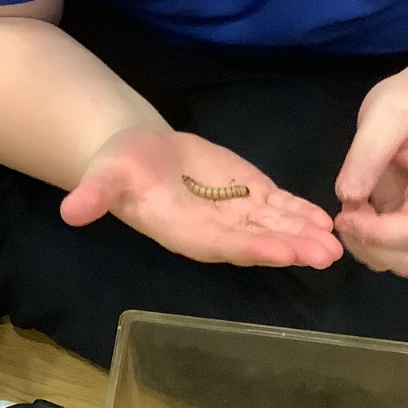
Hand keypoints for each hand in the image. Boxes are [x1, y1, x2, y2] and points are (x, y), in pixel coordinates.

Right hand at [61, 126, 342, 268]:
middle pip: (258, 242)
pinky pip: (278, 207)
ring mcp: (235, 214)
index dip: (253, 247)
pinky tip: (327, 217)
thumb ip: (93, 196)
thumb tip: (70, 211)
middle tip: (326, 253)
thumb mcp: (102, 177)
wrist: (136, 154)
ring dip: (306, 233)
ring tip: (337, 239)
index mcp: (183, 231)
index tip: (282, 251)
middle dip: (291, 247)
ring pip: (275, 227)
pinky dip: (301, 211)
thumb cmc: (118, 167)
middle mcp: (215, 230)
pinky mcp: (247, 195)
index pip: (222, 245)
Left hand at [334, 73, 407, 276]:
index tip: (344, 215)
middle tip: (344, 214)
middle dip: (370, 246)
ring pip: (401, 261)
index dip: (376, 234)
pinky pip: (392, 248)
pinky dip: (368, 239)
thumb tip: (348, 196)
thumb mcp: (388, 111)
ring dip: (367, 246)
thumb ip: (368, 151)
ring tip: (352, 209)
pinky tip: (358, 208)